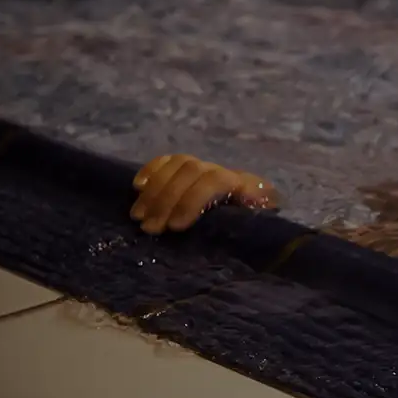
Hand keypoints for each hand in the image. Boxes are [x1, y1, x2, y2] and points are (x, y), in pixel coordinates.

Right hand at [130, 154, 277, 233]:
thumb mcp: (253, 236)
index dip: (192, 201)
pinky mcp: (194, 170)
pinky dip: (151, 170)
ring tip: (139, 215)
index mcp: (249, 187)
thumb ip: (239, 232)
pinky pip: (170, 161)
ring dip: (155, 190)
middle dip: (167, 200)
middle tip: (150, 227)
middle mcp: (228, 172)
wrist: (259, 224)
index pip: (216, 181)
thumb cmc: (254, 236)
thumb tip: (217, 234)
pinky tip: (137, 187)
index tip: (175, 226)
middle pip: (192, 171)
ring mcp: (210, 168)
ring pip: (179, 165)